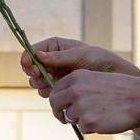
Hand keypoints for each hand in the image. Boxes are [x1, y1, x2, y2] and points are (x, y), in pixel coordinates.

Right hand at [20, 37, 139, 97]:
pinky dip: (48, 92)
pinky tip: (56, 91)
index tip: (29, 64)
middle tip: (42, 75)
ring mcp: (53, 75)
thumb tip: (38, 56)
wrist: (111, 76)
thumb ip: (59, 57)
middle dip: (34, 73)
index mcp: (54, 46)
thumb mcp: (79, 55)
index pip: (32, 51)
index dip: (28, 58)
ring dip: (40, 83)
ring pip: (36, 81)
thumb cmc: (98, 59)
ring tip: (51, 83)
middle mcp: (50, 60)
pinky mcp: (58, 88)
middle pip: (30, 68)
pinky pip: (45, 91)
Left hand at [47, 69, 139, 133]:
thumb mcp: (96, 80)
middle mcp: (74, 90)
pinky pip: (82, 129)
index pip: (55, 90)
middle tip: (64, 119)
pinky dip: (92, 128)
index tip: (61, 107)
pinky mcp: (87, 122)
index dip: (57, 100)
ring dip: (80, 120)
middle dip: (58, 113)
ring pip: (70, 117)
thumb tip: (65, 103)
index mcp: (76, 77)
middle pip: (55, 104)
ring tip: (100, 115)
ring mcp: (80, 106)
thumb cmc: (121, 90)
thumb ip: (79, 88)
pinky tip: (106, 120)